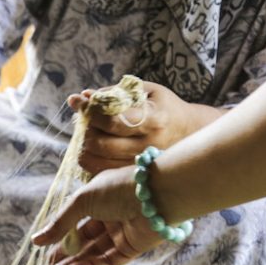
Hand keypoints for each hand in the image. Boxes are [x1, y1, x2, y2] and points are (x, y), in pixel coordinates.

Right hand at [32, 165, 161, 264]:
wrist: (157, 194)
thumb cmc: (118, 189)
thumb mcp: (81, 202)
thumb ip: (60, 223)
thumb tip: (36, 240)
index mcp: (100, 199)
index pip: (76, 221)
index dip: (60, 236)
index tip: (44, 249)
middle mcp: (112, 216)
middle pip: (85, 240)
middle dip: (67, 254)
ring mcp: (123, 233)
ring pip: (95, 252)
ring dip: (76, 263)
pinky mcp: (133, 247)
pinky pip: (109, 260)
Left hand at [67, 81, 203, 175]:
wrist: (186, 130)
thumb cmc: (162, 106)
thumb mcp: (144, 91)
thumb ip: (112, 92)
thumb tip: (82, 97)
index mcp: (154, 120)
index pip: (112, 121)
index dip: (89, 111)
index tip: (79, 102)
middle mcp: (148, 145)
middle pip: (102, 144)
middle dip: (86, 129)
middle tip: (85, 119)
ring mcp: (141, 163)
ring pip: (98, 160)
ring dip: (84, 145)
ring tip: (89, 131)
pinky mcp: (133, 173)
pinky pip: (100, 171)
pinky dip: (89, 158)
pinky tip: (91, 146)